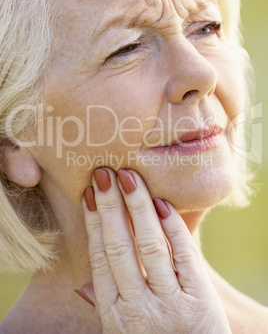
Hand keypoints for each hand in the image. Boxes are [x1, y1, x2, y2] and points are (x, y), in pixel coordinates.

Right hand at [78, 168, 230, 333]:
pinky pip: (184, 255)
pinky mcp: (199, 299)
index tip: (90, 194)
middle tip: (105, 173)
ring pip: (149, 246)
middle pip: (120, 247)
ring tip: (129, 177)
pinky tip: (161, 203)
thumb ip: (105, 305)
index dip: (94, 223)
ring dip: (138, 207)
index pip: (100, 258)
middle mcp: (138, 308)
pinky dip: (172, 227)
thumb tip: (81, 285)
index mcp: (115, 313)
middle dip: (112, 206)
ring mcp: (170, 304)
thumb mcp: (124, 332)